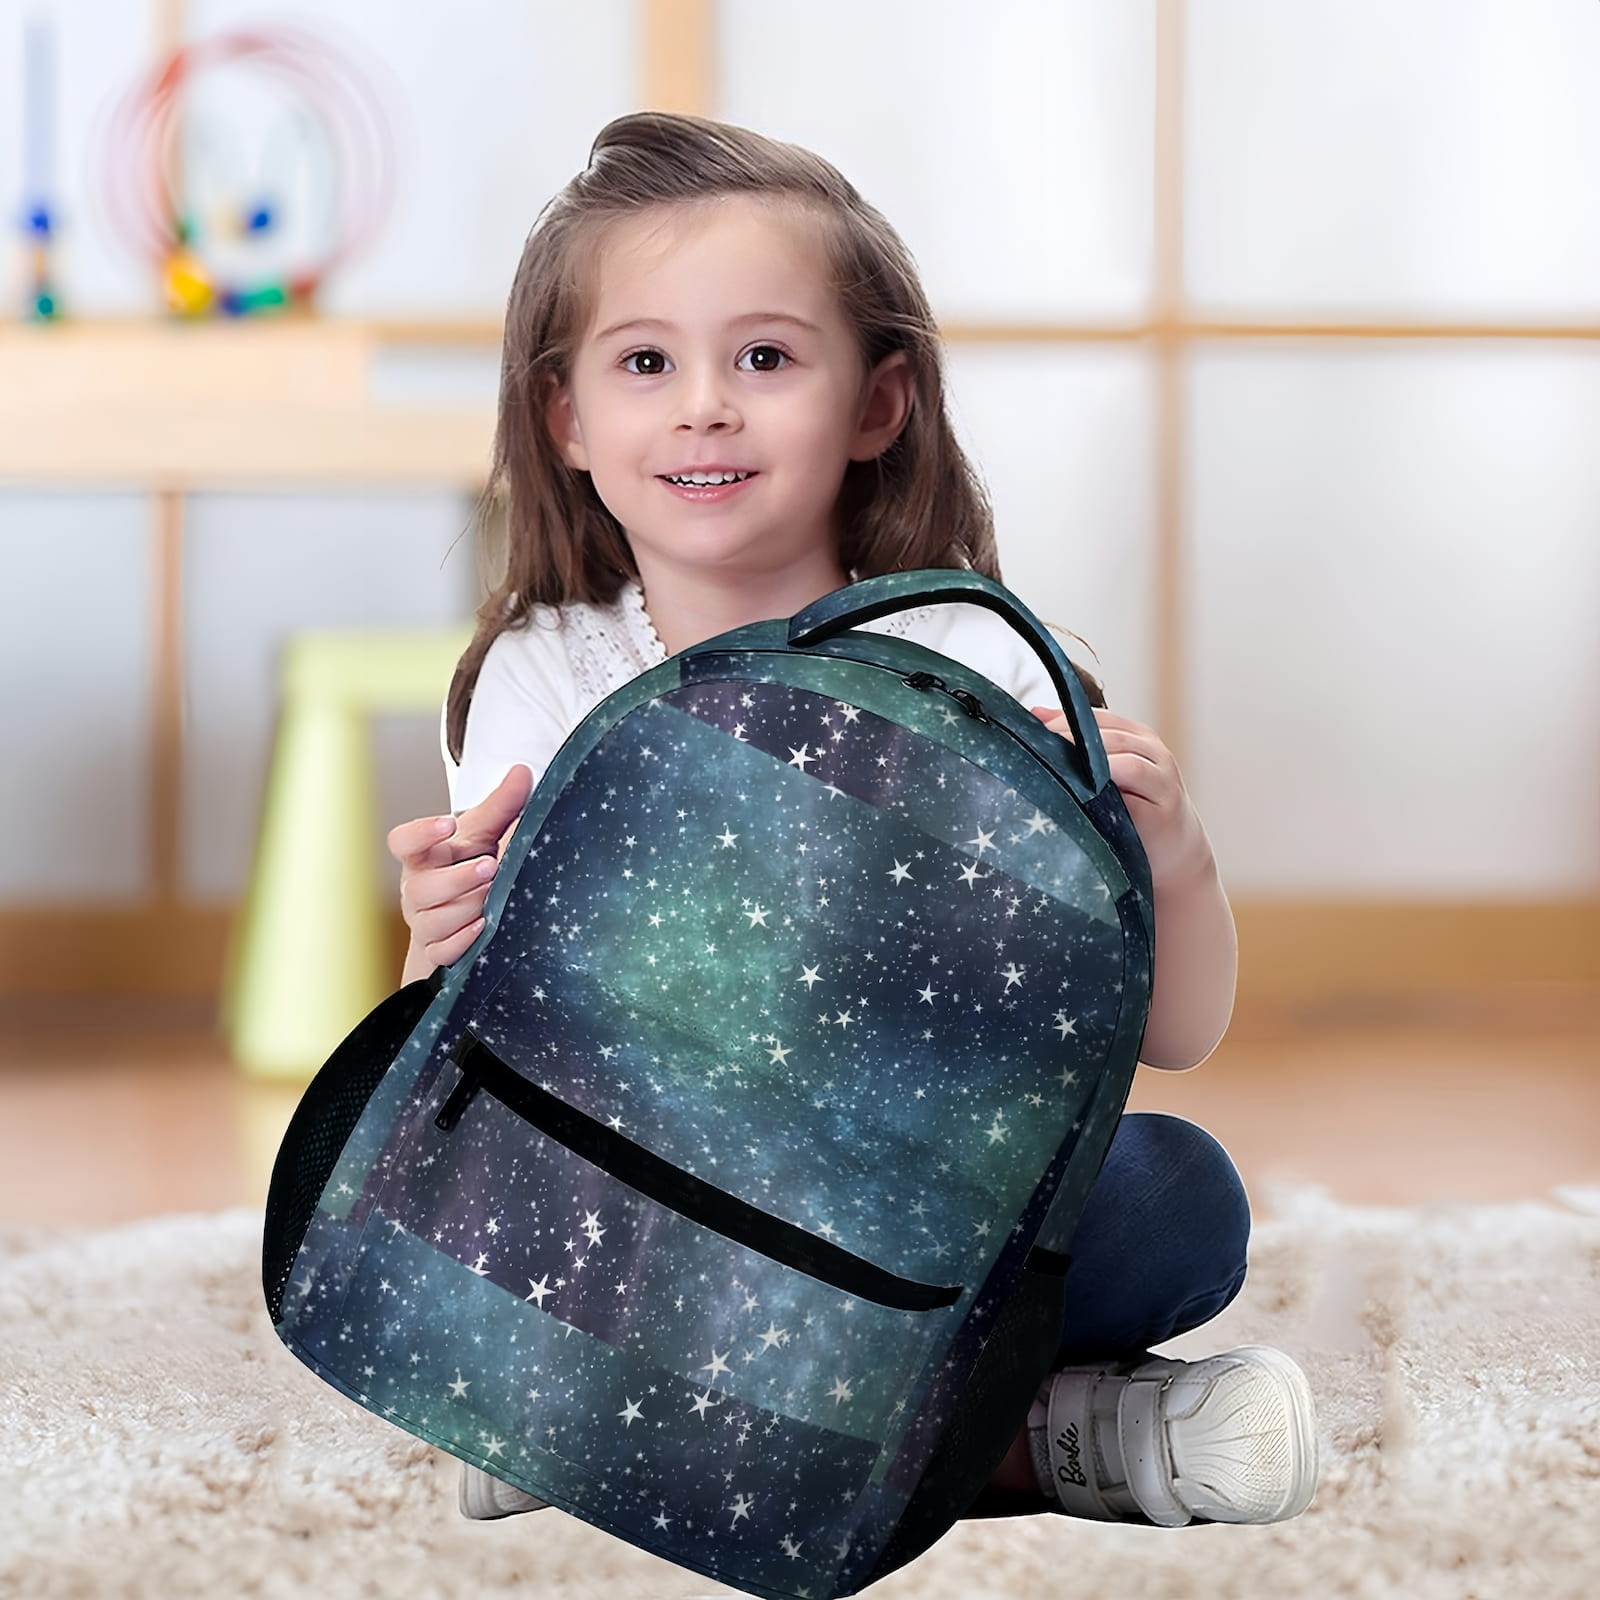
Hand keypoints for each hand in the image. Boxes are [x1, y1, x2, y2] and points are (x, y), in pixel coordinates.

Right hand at [388, 764, 532, 969]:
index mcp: (425, 856)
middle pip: (420, 888)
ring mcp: (424, 922)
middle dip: (456, 878)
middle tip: (490, 865)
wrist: (470, 915)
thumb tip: (522, 772)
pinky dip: (462, 941)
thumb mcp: (487, 835)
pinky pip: (440, 952)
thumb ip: (502, 805)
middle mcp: (417, 889)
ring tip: (494, 897)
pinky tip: (483, 928)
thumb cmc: (472, 866)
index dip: (420, 833)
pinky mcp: (435, 951)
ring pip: (431, 921)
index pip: (403, 842)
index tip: (448, 823)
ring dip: (464, 908)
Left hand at [1029, 707, 1212, 889]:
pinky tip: (1082, 786)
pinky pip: (1133, 776)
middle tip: (1034, 747)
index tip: (1029, 729)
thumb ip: (1079, 748)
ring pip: (1118, 751)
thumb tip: (1035, 714)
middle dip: (1066, 737)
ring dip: (1084, 755)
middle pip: (1104, 732)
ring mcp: (1161, 772)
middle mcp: (1151, 749)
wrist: (1176, 854)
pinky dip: (1107, 776)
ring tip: (1052, 764)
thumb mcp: (1107, 779)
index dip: (1061, 720)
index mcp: (1134, 738)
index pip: (1095, 718)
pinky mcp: (1166, 798)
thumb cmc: (1133, 816)